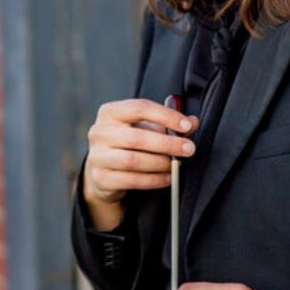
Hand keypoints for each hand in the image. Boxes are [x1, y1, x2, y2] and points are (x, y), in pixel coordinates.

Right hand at [83, 99, 197, 228]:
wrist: (103, 167)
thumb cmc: (127, 141)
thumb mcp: (146, 127)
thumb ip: (169, 124)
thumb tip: (193, 122)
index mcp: (110, 112)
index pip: (140, 108)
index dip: (166, 116)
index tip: (186, 125)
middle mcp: (99, 132)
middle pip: (137, 137)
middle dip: (168, 144)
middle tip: (188, 149)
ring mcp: (97, 156)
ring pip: (133, 161)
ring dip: (160, 163)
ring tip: (176, 164)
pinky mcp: (101, 178)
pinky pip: (132, 180)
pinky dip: (153, 180)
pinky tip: (167, 177)